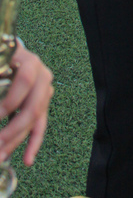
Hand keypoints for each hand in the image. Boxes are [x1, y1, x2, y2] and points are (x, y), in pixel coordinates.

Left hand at [0, 43, 53, 166]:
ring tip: (1, 156)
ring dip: (16, 141)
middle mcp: (42, 75)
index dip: (10, 100)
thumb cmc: (2, 61)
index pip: (25, 80)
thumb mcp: (0, 63)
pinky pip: (39, 126)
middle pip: (33, 107)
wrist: (9, 57)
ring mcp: (44, 91)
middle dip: (12, 130)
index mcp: (29, 61)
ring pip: (35, 121)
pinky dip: (33, 143)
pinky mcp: (42, 104)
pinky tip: (27, 159)